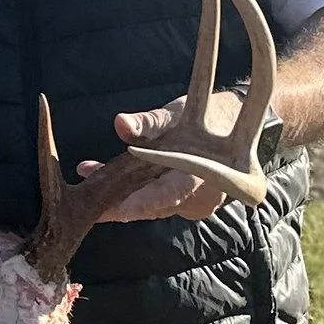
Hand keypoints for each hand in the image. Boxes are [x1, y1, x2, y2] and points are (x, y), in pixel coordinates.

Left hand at [80, 91, 239, 223]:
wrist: (240, 126)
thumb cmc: (209, 117)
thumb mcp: (179, 114)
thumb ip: (150, 122)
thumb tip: (120, 124)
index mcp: (200, 176)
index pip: (164, 197)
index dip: (135, 205)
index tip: (106, 210)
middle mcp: (197, 197)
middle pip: (150, 206)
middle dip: (116, 202)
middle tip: (84, 196)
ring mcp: (191, 202)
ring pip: (149, 203)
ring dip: (119, 193)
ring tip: (87, 174)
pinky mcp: (184, 200)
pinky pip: (154, 199)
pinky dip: (130, 189)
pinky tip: (101, 173)